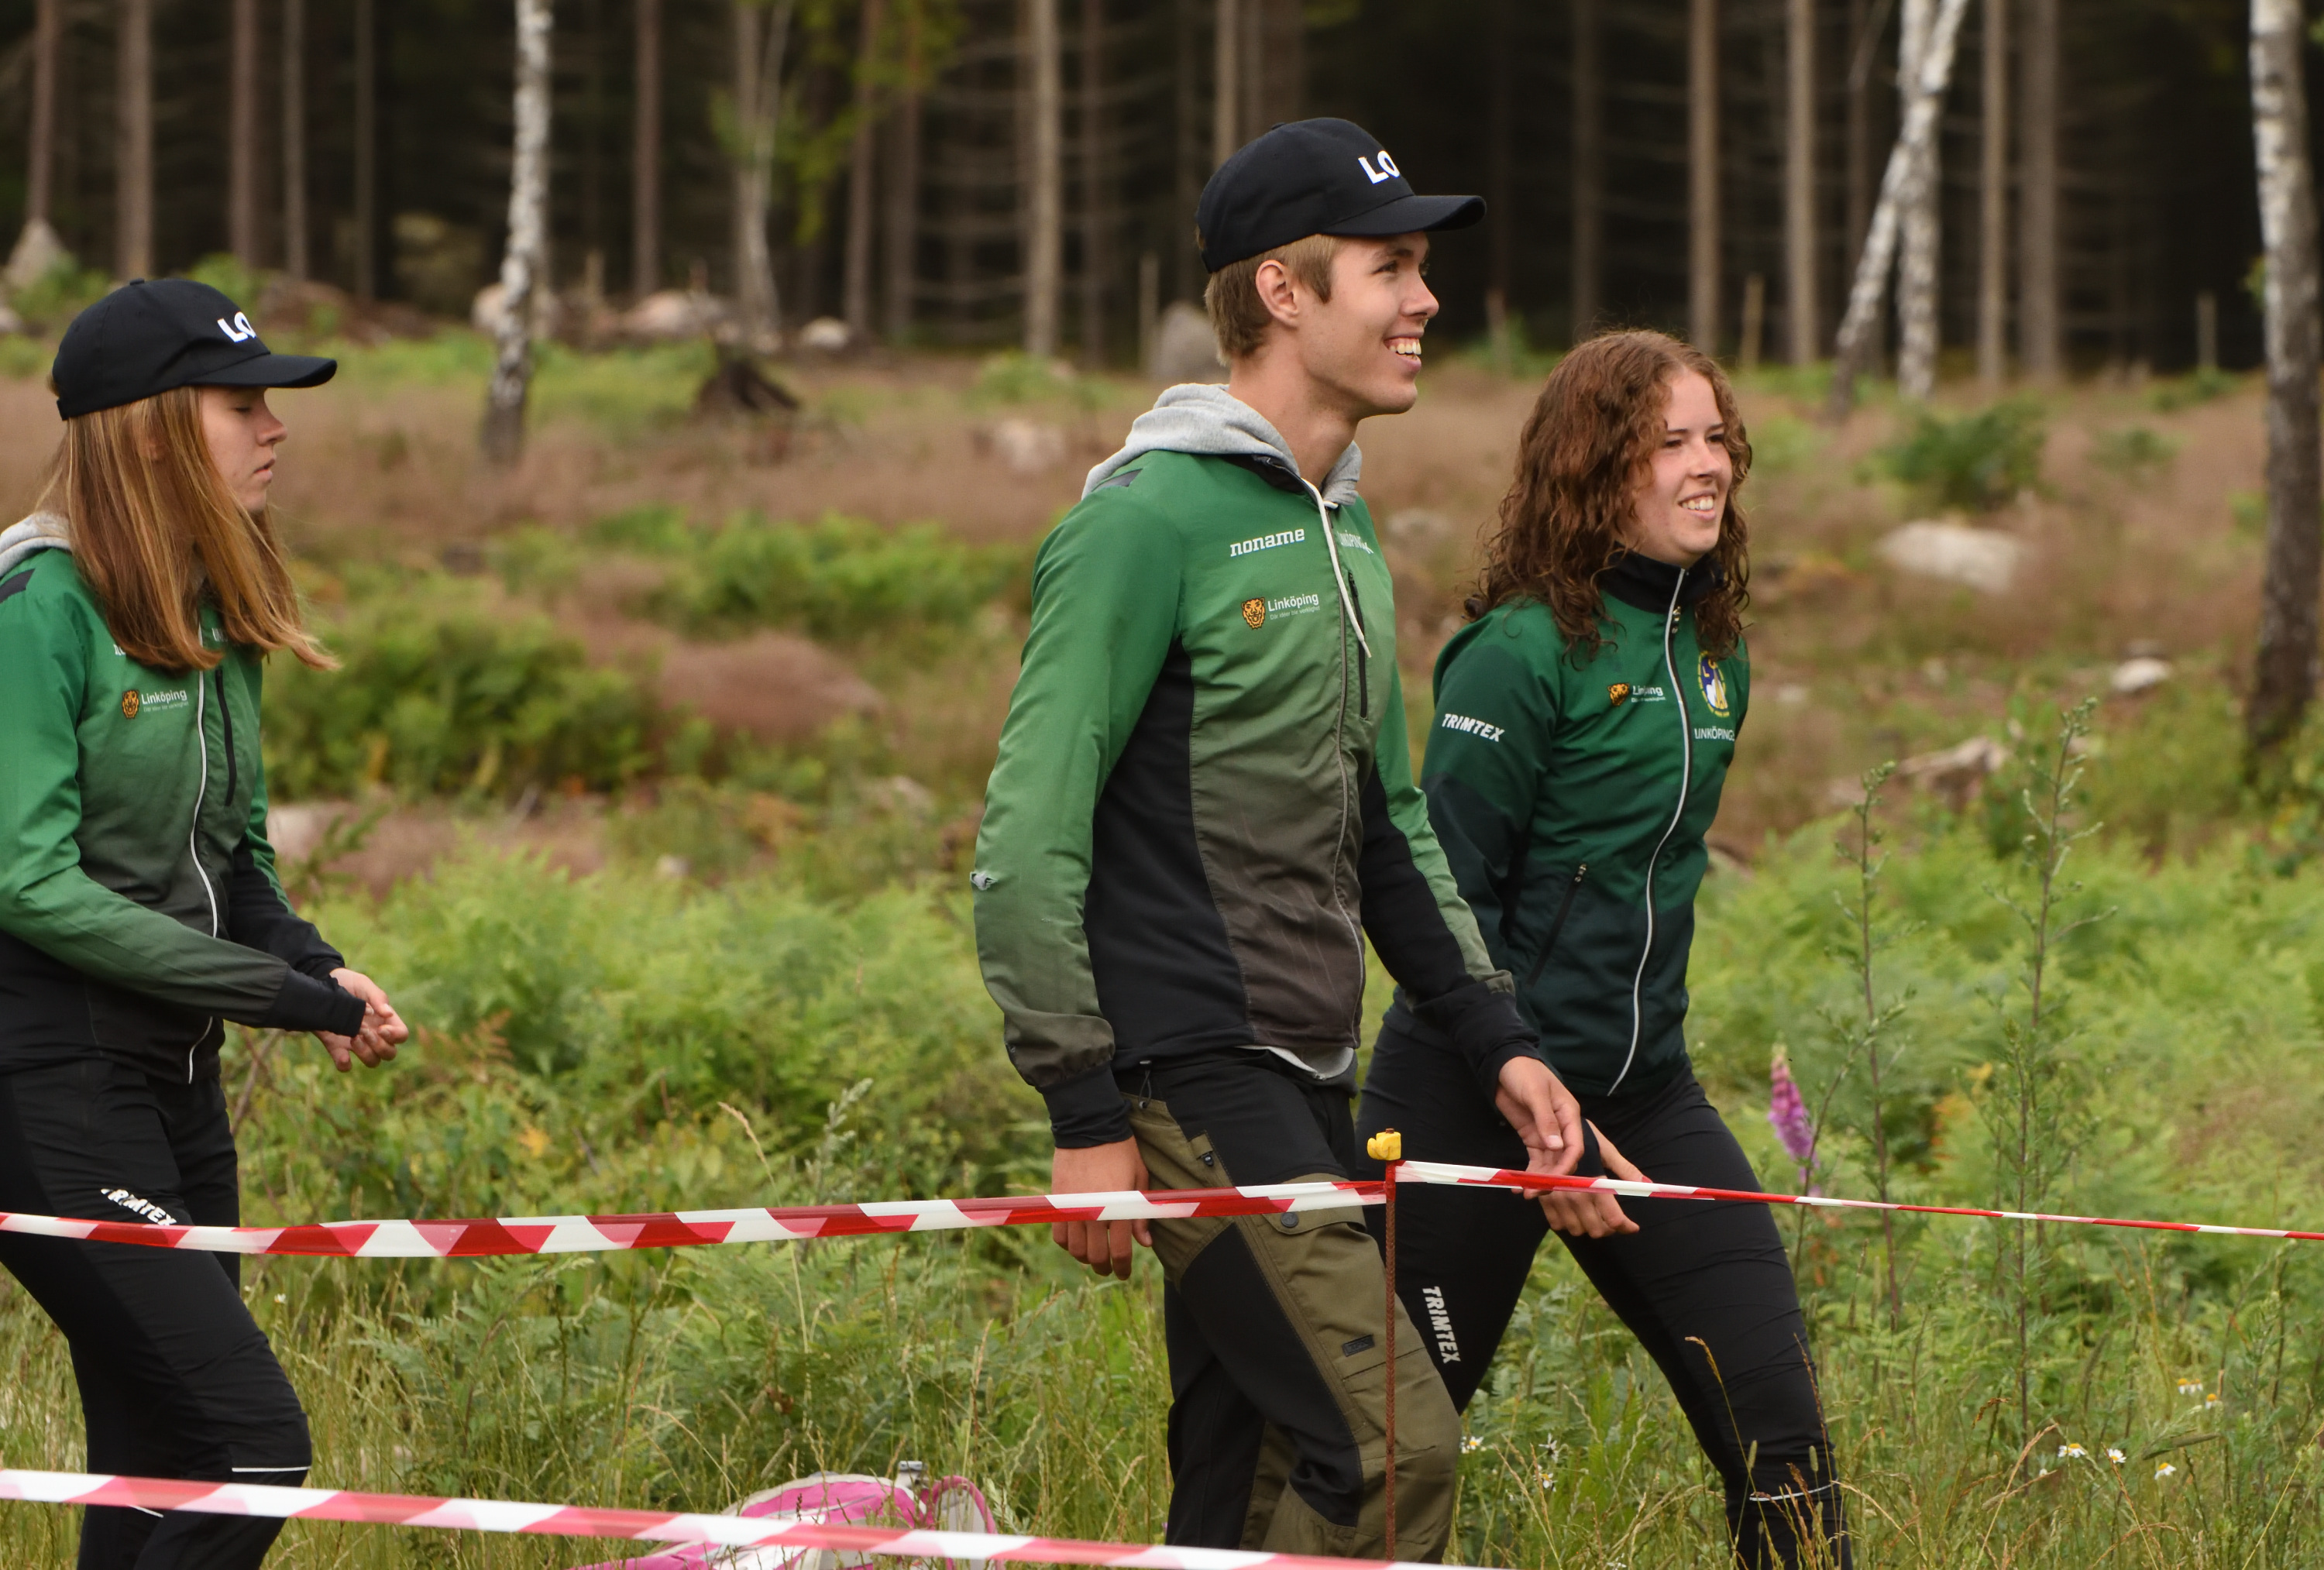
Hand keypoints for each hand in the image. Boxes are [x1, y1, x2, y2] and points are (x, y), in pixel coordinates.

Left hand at [319, 968, 407, 1071]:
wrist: (320, 984)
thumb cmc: (347, 983)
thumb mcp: (363, 985)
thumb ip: (377, 998)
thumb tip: (388, 1013)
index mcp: (385, 1020)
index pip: (402, 1035)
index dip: (395, 1036)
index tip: (381, 1028)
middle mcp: (374, 1035)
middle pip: (390, 1053)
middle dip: (380, 1046)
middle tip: (364, 1031)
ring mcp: (357, 1043)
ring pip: (373, 1061)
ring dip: (365, 1053)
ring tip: (352, 1037)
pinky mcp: (337, 1048)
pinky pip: (346, 1066)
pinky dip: (345, 1064)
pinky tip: (343, 1055)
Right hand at [1049, 1139, 1152, 1279]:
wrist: (1090, 1127)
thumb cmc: (1121, 1152)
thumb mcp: (1139, 1180)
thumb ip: (1140, 1215)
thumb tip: (1145, 1243)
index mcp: (1117, 1209)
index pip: (1120, 1252)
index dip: (1123, 1268)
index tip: (1123, 1274)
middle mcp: (1094, 1214)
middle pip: (1095, 1256)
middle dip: (1104, 1267)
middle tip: (1108, 1267)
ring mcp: (1073, 1209)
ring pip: (1075, 1250)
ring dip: (1085, 1257)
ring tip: (1092, 1255)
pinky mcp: (1058, 1203)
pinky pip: (1059, 1235)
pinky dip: (1067, 1243)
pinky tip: (1077, 1240)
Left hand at [1492, 1057, 1636, 1236]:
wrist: (1504, 1064)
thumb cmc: (1524, 1072)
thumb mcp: (1534, 1093)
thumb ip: (1545, 1119)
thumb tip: (1556, 1146)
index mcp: (1570, 1114)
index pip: (1576, 1146)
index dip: (1568, 1165)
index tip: (1557, 1180)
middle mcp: (1563, 1127)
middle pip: (1565, 1159)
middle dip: (1555, 1178)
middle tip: (1539, 1193)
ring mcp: (1548, 1134)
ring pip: (1551, 1163)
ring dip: (1541, 1179)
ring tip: (1527, 1194)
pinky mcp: (1534, 1137)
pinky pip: (1537, 1160)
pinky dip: (1531, 1173)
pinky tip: (1521, 1185)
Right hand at [1538, 1124, 1644, 1238]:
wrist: (1548, 1129)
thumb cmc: (1581, 1137)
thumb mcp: (1605, 1150)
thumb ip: (1625, 1170)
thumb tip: (1646, 1184)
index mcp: (1593, 1184)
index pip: (1613, 1219)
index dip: (1626, 1227)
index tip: (1632, 1227)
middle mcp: (1575, 1196)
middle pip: (1597, 1230)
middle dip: (1608, 1227)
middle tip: (1612, 1218)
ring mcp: (1557, 1200)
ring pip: (1578, 1230)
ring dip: (1588, 1226)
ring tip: (1593, 1214)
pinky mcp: (1543, 1201)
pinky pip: (1558, 1225)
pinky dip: (1569, 1222)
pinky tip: (1575, 1211)